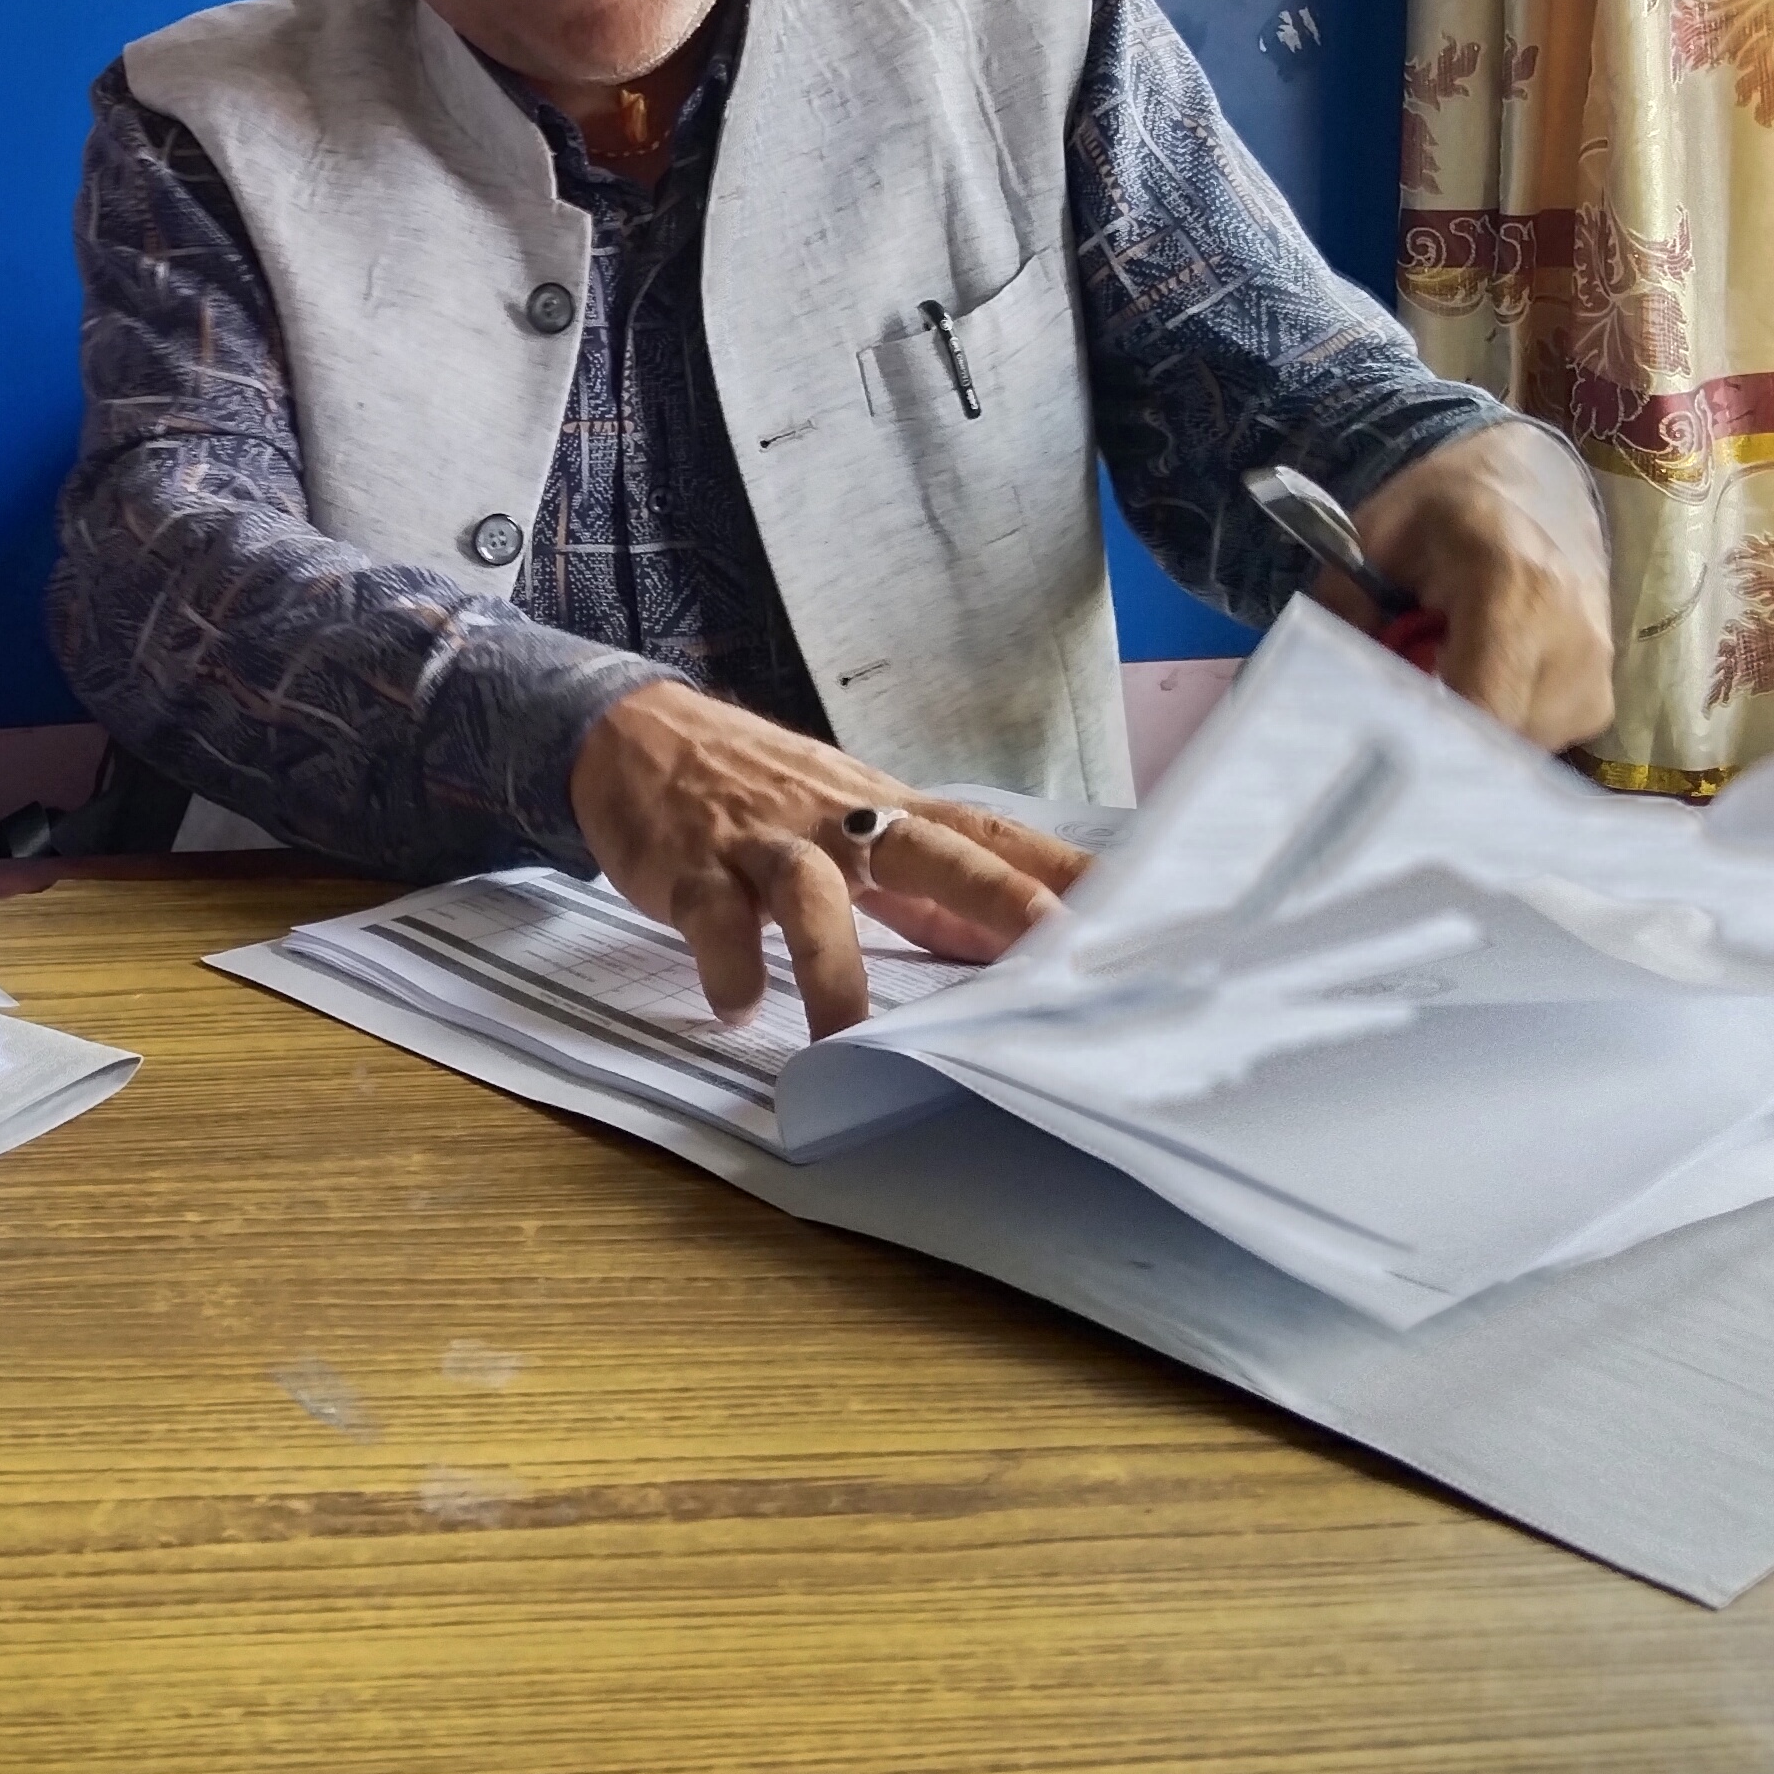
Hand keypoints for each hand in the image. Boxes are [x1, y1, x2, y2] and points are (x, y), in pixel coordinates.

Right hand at [565, 683, 1090, 1037]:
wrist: (634, 734)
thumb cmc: (759, 791)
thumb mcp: (851, 823)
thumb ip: (925, 884)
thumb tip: (1018, 942)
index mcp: (887, 815)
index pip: (990, 835)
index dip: (1061, 871)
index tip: (1140, 909)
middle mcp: (838, 823)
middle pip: (928, 848)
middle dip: (994, 894)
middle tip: (1051, 945)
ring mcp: (763, 844)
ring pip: (810, 894)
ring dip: (833, 967)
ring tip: (845, 1039)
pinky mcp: (690, 867)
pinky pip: (711, 915)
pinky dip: (726, 962)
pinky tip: (736, 1005)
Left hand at [1346, 423, 1615, 749]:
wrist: (1534, 485)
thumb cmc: (1444, 510)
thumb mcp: (1371, 538)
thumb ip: (1343, 613)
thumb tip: (1325, 693)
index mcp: (1514, 585)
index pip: (1481, 705)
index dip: (1424, 737)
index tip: (1378, 732)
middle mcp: (1572, 637)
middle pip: (1492, 742)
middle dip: (1434, 736)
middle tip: (1394, 700)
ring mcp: (1595, 673)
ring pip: (1511, 753)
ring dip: (1464, 730)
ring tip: (1440, 673)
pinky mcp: (1599, 700)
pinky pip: (1533, 744)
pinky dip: (1494, 725)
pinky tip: (1474, 681)